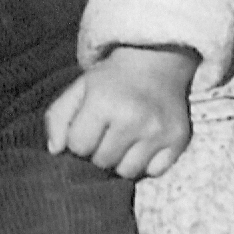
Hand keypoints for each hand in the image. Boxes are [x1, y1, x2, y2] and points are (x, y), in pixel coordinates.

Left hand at [44, 47, 194, 179]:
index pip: (78, 146)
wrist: (157, 61)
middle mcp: (133, 117)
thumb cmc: (112, 80)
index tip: (88, 128)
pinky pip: (154, 171)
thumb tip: (55, 151)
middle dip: (99, 152)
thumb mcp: (79, 89)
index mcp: (104, 102)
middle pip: (102, 162)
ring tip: (124, 140)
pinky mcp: (178, 139)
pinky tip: (144, 144)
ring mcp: (158, 130)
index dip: (79, 140)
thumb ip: (58, 117)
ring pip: (127, 172)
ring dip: (121, 161)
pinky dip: (147, 163)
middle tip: (107, 133)